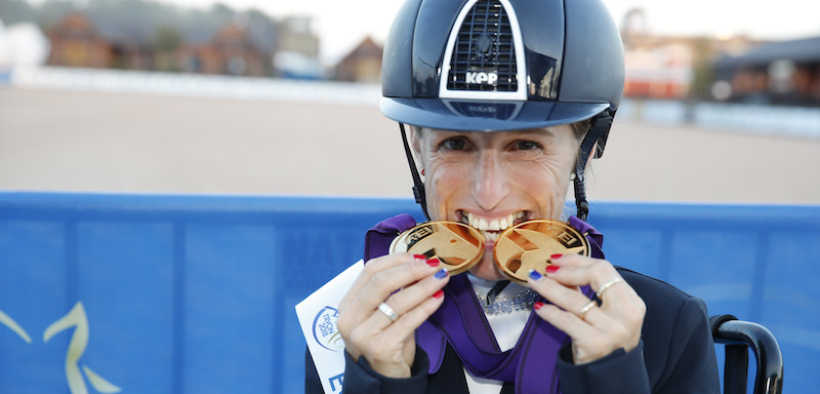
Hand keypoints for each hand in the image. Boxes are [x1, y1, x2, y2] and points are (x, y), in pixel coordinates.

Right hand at [335, 253, 449, 377]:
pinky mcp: (380, 348)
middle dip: (412, 270)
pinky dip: (426, 307)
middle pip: (381, 282)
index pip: (369, 270)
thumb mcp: (382, 315)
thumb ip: (392, 292)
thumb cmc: (386, 344)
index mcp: (347, 305)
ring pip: (397, 301)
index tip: (419, 256)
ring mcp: (362, 335)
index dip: (396, 260)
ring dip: (424, 286)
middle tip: (434, 265)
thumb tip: (420, 264)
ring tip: (441, 279)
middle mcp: (349, 319)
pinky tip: (438, 299)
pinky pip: (408, 321)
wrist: (384, 381)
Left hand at [527, 254, 645, 363]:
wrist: (611, 378)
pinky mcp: (595, 343)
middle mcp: (627, 314)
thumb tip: (561, 269)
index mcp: (632, 303)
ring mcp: (612, 329)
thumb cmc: (606, 343)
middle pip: (595, 276)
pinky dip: (549, 312)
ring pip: (575, 299)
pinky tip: (539, 307)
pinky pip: (566, 320)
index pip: (605, 270)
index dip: (578, 261)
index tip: (558, 259)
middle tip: (546, 269)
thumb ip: (590, 293)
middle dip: (566, 270)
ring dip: (549, 287)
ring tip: (534, 281)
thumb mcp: (608, 316)